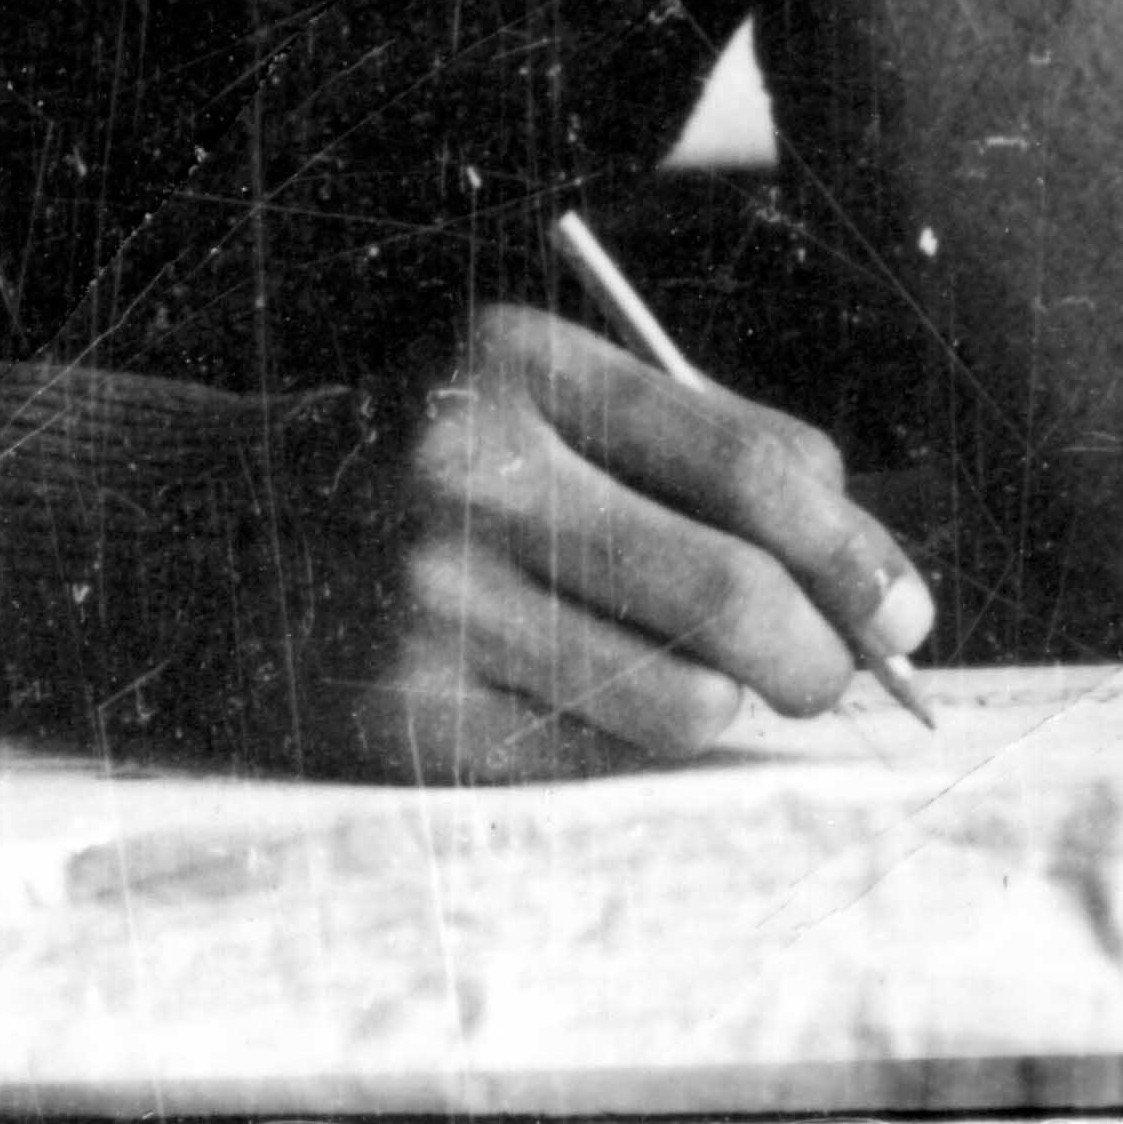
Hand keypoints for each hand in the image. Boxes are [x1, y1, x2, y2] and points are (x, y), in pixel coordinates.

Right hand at [309, 304, 933, 782]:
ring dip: (723, 706)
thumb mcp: (547, 398)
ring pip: (680, 701)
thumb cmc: (434, 463)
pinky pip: (594, 761)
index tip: (906, 606)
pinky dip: (632, 745)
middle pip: (730, 594)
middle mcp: (467, 471)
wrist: (216, 535)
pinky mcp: (402, 715)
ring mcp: (428, 600)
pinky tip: (592, 700)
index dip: (852, 549)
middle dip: (823, 655)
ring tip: (686, 675)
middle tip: (844, 675)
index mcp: (517, 362)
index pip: (747, 466)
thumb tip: (876, 571)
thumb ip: (708, 446)